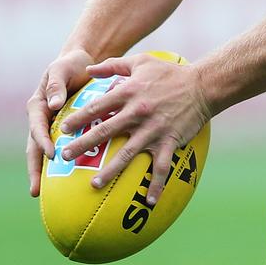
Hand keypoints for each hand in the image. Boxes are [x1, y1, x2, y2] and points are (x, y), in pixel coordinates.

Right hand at [26, 48, 93, 196]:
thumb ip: (56, 84)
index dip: (43, 142)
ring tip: (48, 195)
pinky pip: (63, 148)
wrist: (81, 63)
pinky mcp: (65, 131)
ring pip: (47, 153)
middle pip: (35, 148)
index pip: (37, 128)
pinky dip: (64, 164)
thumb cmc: (70, 64)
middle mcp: (42, 120)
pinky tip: (73, 181)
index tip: (52, 156)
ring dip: (46, 173)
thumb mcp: (61, 68)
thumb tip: (54, 104)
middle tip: (36, 191)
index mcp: (38, 106)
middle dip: (35, 170)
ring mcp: (52, 127)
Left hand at [58, 53, 210, 205]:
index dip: (79, 118)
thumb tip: (89, 69)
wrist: (202, 85)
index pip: (97, 106)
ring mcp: (153, 129)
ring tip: (93, 184)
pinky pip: (161, 167)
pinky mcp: (169, 141)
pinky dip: (156, 185)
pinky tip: (149, 202)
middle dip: (83, 145)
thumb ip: (113, 65)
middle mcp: (138, 112)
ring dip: (110, 170)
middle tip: (65, 157)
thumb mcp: (141, 62)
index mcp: (129, 92)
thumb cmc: (169, 73)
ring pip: (128, 153)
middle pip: (105, 131)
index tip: (63, 129)